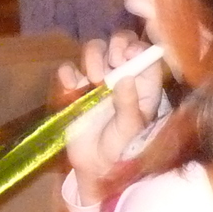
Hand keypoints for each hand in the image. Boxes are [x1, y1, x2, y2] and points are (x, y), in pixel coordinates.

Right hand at [62, 32, 163, 200]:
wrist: (97, 168)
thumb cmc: (122, 150)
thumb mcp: (129, 130)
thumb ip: (128, 105)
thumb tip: (127, 79)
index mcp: (143, 84)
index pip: (144, 54)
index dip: (136, 48)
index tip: (126, 56)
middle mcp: (123, 76)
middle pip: (120, 43)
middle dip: (114, 46)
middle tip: (111, 63)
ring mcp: (98, 80)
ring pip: (95, 50)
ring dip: (93, 57)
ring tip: (93, 79)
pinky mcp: (76, 88)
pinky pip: (69, 70)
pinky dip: (68, 73)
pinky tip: (72, 87)